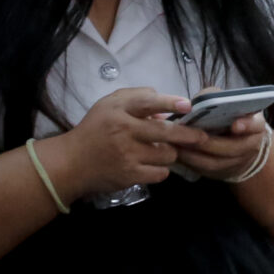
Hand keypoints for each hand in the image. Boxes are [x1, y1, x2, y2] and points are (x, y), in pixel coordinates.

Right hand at [52, 87, 204, 198]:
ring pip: (167, 154)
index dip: (169, 103)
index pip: (146, 103)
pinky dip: (160, 170)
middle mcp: (123, 130)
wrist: (71, 162)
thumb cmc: (96, 130)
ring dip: (169, 153)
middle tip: (202, 137)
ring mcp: (127, 154)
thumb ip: (137, 98)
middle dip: (188, 135)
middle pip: (165, 132)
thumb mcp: (110, 106)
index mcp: (118, 110)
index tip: (188, 105)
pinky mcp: (130, 175)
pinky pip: (161, 172)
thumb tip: (164, 108)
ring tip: (159, 151)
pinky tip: (150, 165)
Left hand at [175, 112, 271, 182]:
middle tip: (188, 135)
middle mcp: (251, 145)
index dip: (247, 125)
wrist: (233, 142)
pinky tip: (175, 152)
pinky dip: (189, 162)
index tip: (235, 125)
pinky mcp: (221, 173)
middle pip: (232, 148)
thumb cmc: (225, 116)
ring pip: (216, 163)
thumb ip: (212, 98)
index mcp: (254, 124)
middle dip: (209, 143)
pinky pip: (204, 170)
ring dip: (194, 155)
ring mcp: (237, 162)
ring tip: (176, 144)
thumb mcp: (224, 103)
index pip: (256, 125)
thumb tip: (192, 104)